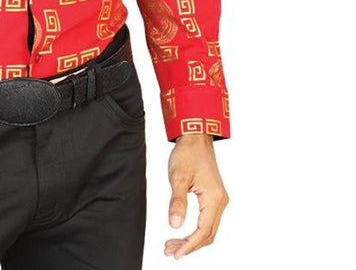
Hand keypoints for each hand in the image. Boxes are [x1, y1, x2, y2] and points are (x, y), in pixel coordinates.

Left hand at [165, 133, 228, 259]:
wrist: (195, 138)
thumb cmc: (187, 154)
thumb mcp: (177, 177)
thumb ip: (176, 202)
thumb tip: (174, 226)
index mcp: (214, 198)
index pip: (203, 231)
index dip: (189, 245)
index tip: (176, 254)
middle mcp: (220, 202)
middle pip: (207, 234)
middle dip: (189, 245)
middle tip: (170, 251)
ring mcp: (218, 200)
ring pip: (208, 229)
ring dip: (191, 239)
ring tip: (172, 245)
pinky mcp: (213, 197)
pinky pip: (207, 220)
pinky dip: (195, 230)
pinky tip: (182, 232)